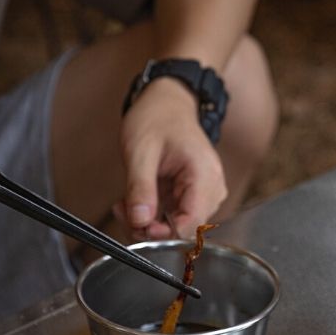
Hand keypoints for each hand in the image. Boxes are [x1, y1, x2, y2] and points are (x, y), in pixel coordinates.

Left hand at [117, 78, 226, 239]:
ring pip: (178, 225)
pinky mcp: (193, 191)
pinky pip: (174, 214)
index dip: (164, 234)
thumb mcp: (140, 152)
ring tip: (126, 202)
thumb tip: (140, 222)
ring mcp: (204, 189)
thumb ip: (141, 188)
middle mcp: (211, 185)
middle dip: (151, 227)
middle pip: (185, 228)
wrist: (167, 101)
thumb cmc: (157, 118)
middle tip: (124, 211)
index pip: (192, 223)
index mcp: (204, 174)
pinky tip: (135, 200)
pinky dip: (152, 213)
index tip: (138, 226)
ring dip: (149, 221)